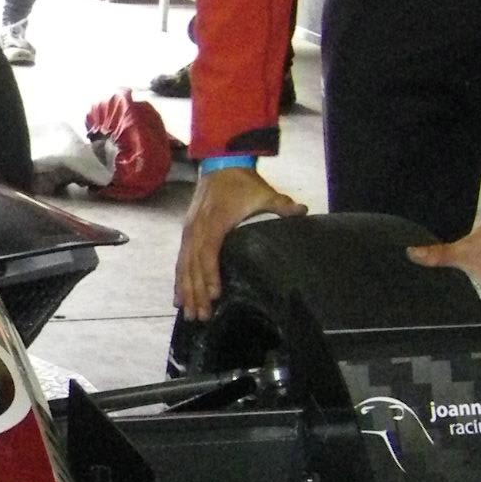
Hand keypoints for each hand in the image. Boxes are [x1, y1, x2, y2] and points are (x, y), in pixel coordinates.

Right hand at [174, 166, 304, 319]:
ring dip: (185, 292)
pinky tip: (178, 298)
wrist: (220, 164)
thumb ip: (281, 205)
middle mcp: (197, 230)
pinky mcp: (187, 233)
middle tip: (202, 316)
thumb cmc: (241, 183)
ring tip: (189, 314)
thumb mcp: (264, 192)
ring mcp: (189, 232)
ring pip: (183, 267)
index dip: (210, 275)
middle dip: (196, 293)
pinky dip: (178, 281)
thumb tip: (302, 212)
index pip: (209, 253)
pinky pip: (180, 261)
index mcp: (214, 222)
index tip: (215, 295)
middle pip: (193, 266)